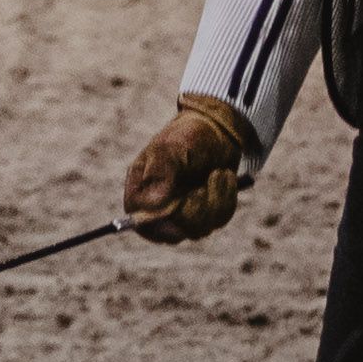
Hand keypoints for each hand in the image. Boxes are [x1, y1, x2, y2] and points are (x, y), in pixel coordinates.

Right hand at [123, 95, 254, 242]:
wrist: (221, 129)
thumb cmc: (191, 134)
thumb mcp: (174, 147)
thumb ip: (161, 173)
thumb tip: (152, 206)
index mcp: (141, 186)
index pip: (138, 218)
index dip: (157, 221)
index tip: (180, 205)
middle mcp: (157, 203)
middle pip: (171, 231)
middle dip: (196, 209)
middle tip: (209, 181)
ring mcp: (180, 211)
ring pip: (196, 229)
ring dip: (214, 203)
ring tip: (220, 175)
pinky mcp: (201, 213)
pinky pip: (214, 222)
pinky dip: (225, 201)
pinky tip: (225, 180)